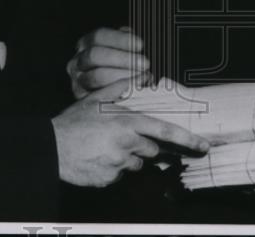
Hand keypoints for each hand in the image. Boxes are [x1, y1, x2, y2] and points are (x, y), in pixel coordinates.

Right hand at [51, 76, 208, 187]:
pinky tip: (97, 159)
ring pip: (135, 163)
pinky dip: (112, 168)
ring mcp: (119, 164)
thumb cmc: (73, 122)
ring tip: (105, 147)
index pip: (165, 132)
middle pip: (150, 149)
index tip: (203, 146)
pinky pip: (119, 174)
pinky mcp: (110, 179)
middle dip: (142, 145)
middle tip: (121, 138)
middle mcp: (128, 144)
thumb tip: (138, 75)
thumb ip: (119, 87)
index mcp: (128, 123)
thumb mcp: (95, 99)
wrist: (50, 148)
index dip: (187, 140)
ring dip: (127, 157)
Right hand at [66, 26, 150, 98]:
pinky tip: (134, 91)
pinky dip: (119, 93)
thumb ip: (128, 43)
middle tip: (144, 64)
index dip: (120, 39)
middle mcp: (78, 60)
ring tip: (142, 77)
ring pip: (96, 76)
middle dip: (123, 59)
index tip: (140, 45)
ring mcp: (78, 80)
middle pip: (95, 55)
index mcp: (87, 43)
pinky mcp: (82, 99)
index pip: (99, 36)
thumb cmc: (122, 67)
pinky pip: (98, 96)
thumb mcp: (123, 50)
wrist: (108, 94)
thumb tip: (136, 43)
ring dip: (123, 77)